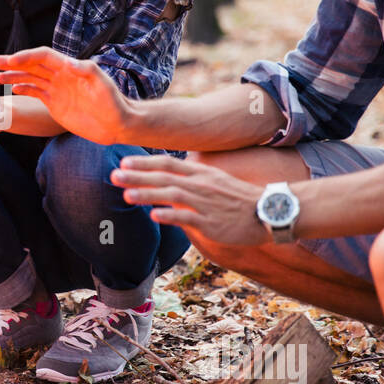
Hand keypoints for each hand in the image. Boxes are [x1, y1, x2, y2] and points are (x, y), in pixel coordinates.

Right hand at [0, 47, 128, 144]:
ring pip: (31, 79)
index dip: (26, 57)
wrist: (117, 124)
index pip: (43, 57)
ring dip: (14, 77)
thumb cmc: (113, 103)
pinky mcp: (55, 104)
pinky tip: (13, 91)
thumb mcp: (103, 85)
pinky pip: (36, 93)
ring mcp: (57, 90)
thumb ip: (87, 71)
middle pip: (33, 65)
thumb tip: (68, 62)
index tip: (11, 61)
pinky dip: (24, 90)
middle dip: (13, 63)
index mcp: (70, 68)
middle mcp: (61, 76)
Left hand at [110, 154, 270, 246]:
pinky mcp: (211, 222)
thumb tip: (170, 179)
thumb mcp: (216, 181)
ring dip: (147, 194)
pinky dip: (170, 215)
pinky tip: (153, 215)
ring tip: (126, 195)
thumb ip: (193, 179)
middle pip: (164, 177)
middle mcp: (200, 184)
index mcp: (201, 173)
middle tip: (114, 175)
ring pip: (172, 195)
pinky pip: (188, 217)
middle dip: (137, 176)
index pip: (168, 163)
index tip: (124, 161)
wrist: (269, 211)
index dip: (145, 162)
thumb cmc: (240, 199)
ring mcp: (205, 202)